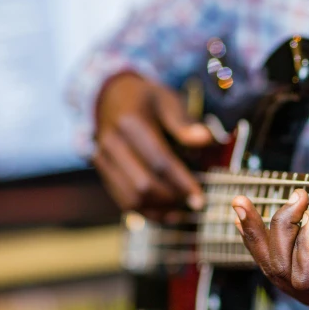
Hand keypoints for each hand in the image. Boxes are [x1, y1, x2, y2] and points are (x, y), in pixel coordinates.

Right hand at [92, 73, 213, 219]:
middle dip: (171, 198)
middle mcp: (111, 143)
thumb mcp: (167, 100)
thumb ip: (184, 123)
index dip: (182, 183)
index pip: (160, 161)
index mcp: (130, 122)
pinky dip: (146, 212)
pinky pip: (123, 200)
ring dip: (158, 210)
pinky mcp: (102, 172)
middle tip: (193, 204)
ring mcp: (103, 159)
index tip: (200, 199)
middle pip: (143, 184)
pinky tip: (166, 214)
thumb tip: (206, 139)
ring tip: (181, 211)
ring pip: (131, 198)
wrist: (111, 96)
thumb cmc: (146, 99)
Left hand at [232, 154, 308, 308]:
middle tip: (295, 196)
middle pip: (284, 270)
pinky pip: (268, 264)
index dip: (304, 244)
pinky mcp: (296, 285)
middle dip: (282, 228)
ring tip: (240, 202)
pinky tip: (241, 217)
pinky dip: (254, 239)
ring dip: (255, 232)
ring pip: (271, 269)